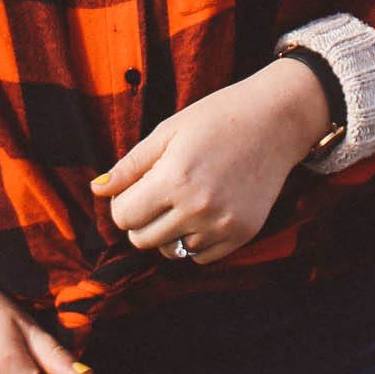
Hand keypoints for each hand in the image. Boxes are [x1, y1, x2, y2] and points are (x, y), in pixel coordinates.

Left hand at [90, 60, 333, 263]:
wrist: (276, 120)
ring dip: (167, 232)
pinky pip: (200, 257)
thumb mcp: (169, 131)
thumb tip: (98, 189)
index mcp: (174, 178)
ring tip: (181, 201)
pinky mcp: (242, 233)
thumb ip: (131, 164)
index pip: (124, 216)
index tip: (133, 188)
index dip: (121, 203)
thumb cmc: (218, 117)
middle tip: (155, 194)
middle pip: (143, 239)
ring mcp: (223, 224)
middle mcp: (198, 208)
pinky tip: (203, 211)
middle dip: (140, 220)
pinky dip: (194, 240)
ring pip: (171, 252)